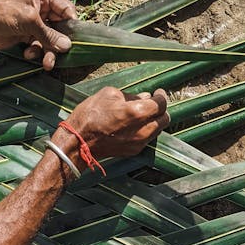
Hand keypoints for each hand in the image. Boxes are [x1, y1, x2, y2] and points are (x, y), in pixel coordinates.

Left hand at [0, 0, 76, 69]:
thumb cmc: (2, 13)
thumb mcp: (30, 21)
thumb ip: (49, 34)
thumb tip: (67, 46)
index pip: (66, 9)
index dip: (71, 25)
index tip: (74, 40)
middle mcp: (41, 8)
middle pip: (60, 27)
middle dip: (59, 43)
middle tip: (60, 55)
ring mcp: (34, 22)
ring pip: (50, 39)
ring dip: (48, 52)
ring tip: (46, 63)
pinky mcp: (26, 35)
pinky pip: (39, 45)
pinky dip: (36, 52)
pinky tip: (29, 53)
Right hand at [54, 86, 169, 161]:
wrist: (79, 142)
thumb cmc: (90, 115)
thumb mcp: (109, 95)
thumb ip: (131, 95)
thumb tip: (144, 97)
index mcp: (137, 113)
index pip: (161, 104)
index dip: (162, 96)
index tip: (158, 93)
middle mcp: (142, 130)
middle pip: (165, 119)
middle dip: (161, 110)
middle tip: (153, 103)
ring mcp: (139, 143)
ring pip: (158, 130)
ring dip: (154, 121)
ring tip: (143, 114)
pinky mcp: (134, 151)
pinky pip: (148, 139)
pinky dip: (146, 130)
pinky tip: (135, 125)